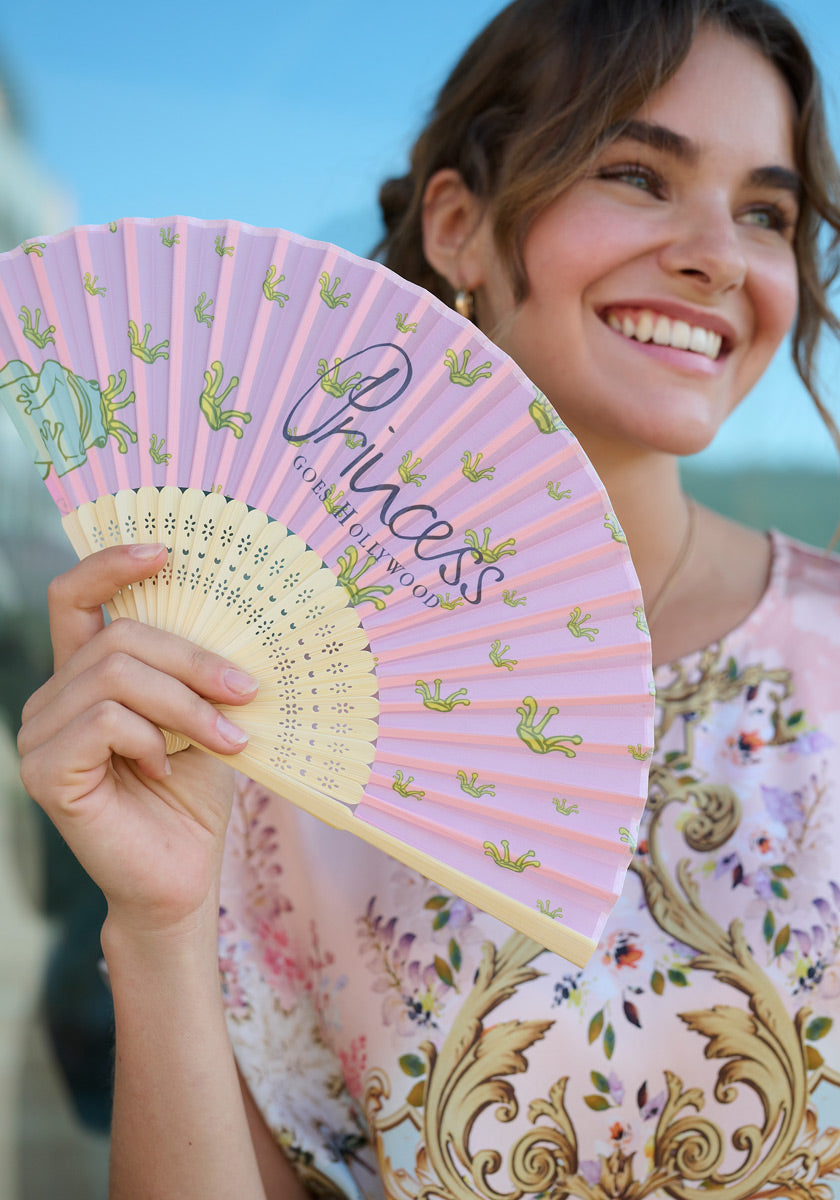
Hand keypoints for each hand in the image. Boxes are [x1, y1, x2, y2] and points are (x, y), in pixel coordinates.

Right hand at [18, 543, 258, 936]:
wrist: (181, 877)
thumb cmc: (193, 795)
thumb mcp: (202, 715)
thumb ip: (195, 670)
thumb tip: (235, 612)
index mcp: (86, 676)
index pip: (75, 598)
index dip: (112, 564)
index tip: (168, 551)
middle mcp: (52, 697)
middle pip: (118, 637)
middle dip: (193, 660)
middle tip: (246, 690)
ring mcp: (39, 733)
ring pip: (118, 675)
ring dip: (186, 705)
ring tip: (227, 739)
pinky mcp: (44, 769)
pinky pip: (106, 721)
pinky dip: (151, 739)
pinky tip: (167, 768)